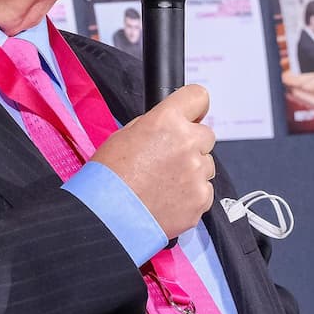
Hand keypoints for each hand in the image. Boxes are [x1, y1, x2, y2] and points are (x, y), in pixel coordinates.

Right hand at [90, 85, 216, 238]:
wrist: (107, 217)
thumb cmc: (108, 178)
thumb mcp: (124, 135)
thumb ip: (156, 125)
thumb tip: (172, 124)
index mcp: (166, 120)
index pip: (198, 97)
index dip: (193, 108)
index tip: (191, 116)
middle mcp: (187, 142)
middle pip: (205, 135)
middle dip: (191, 144)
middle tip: (167, 159)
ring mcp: (197, 172)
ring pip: (206, 165)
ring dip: (191, 171)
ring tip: (163, 184)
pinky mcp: (201, 198)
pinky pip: (204, 191)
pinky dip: (191, 195)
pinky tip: (167, 199)